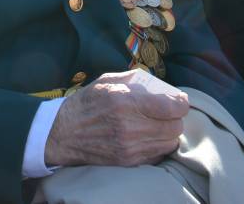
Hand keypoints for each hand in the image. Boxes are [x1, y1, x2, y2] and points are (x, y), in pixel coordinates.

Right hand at [45, 69, 187, 167]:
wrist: (62, 134)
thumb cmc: (85, 104)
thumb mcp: (107, 82)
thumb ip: (136, 80)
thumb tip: (162, 86)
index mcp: (125, 101)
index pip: (173, 107)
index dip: (181, 102)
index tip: (178, 100)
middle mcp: (130, 127)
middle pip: (176, 127)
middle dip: (175, 118)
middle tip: (166, 112)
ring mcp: (130, 147)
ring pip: (170, 142)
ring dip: (168, 133)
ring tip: (156, 124)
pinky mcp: (128, 162)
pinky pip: (158, 154)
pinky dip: (158, 145)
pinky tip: (147, 137)